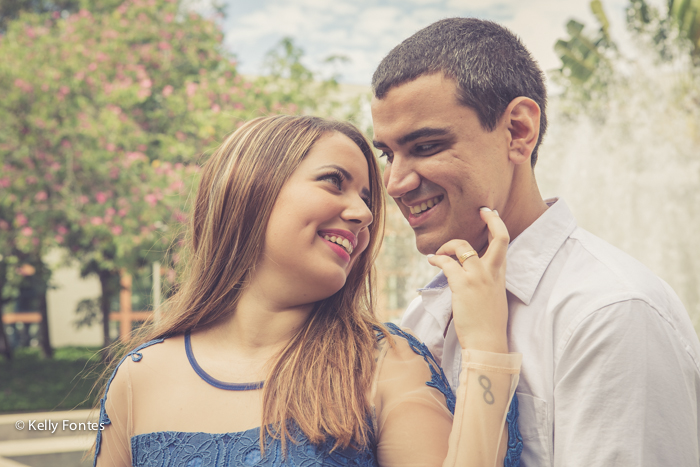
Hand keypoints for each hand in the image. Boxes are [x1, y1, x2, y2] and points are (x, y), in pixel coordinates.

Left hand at [427, 208, 508, 352]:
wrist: (487, 342)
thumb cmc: (487, 324)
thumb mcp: (492, 297)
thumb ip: (486, 281)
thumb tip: (467, 272)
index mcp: (500, 275)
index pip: (504, 243)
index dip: (497, 224)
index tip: (489, 214)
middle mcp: (493, 272)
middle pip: (499, 236)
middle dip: (490, 219)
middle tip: (480, 212)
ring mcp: (479, 277)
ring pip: (463, 247)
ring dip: (448, 246)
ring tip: (439, 253)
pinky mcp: (463, 285)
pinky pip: (447, 263)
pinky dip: (437, 259)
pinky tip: (432, 261)